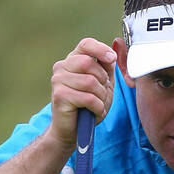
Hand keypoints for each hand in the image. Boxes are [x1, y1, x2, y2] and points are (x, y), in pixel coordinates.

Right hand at [48, 37, 116, 151]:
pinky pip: (88, 97)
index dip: (101, 49)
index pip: (86, 44)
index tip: (112, 59)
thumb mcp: (103, 84)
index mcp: (73, 60)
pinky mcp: (59, 96)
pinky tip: (94, 111)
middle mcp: (62, 67)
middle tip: (102, 93)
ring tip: (97, 104)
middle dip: (102, 80)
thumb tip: (116, 48)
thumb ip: (108, 67)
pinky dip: (97, 107)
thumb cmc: (88, 105)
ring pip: (90, 82)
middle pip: (88, 63)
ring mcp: (58, 81)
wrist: (73, 129)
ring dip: (100, 96)